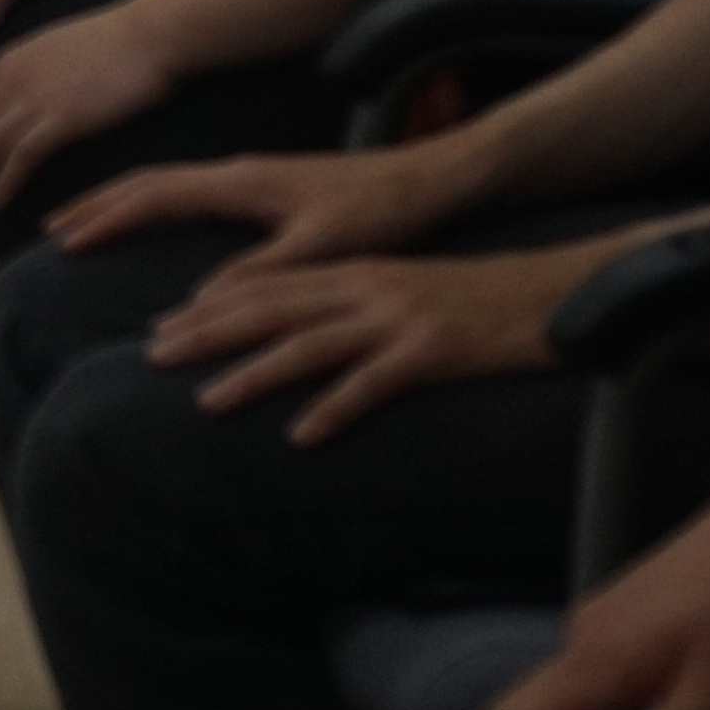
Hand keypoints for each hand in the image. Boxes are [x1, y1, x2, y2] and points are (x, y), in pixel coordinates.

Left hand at [0, 5, 184, 210]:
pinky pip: (19, 156)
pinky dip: (3, 181)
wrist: (149, 34)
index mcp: (8, 60)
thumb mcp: (55, 49)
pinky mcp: (62, 118)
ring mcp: (35, 97)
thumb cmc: (114, 44)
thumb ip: (31, 72)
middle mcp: (12, 78)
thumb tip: (25, 97)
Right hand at [44, 135, 475, 271]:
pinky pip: (187, 190)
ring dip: (119, 201)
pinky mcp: (262, 186)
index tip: (64, 240)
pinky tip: (149, 222)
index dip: (106, 217)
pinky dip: (151, 204)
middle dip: (95, 204)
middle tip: (49, 229)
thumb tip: (198, 303)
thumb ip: (260, 273)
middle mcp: (236, 172)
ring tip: (83, 223)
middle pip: (146, 182)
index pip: (154, 194)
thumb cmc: (379, 211)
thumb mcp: (321, 248)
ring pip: (165, 183)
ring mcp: (247, 176)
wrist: (425, 178)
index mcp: (241, 182)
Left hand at [142, 243, 584, 443]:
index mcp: (355, 274)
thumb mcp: (405, 296)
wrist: (556, 291)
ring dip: (254, 373)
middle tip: (152, 354)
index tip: (161, 326)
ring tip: (206, 400)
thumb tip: (302, 343)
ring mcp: (399, 319)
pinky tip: (301, 436)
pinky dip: (334, 408)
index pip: (266, 286)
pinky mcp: (436, 351)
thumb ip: (352, 313)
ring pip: (310, 345)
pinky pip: (374, 384)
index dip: (210, 307)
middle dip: (207, 332)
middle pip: (272, 309)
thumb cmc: (481, 302)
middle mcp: (367, 289)